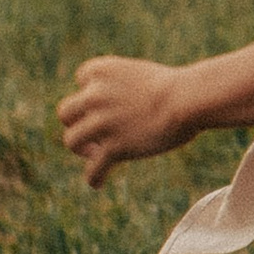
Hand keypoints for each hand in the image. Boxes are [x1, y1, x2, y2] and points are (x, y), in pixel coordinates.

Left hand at [60, 54, 193, 186]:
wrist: (187, 99)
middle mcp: (95, 95)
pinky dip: (94, 177)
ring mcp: (102, 122)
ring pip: (71, 140)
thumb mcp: (141, 75)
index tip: (106, 103)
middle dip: (76, 123)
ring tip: (94, 155)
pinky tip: (98, 183)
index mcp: (102, 70)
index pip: (82, 78)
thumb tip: (120, 113)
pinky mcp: (114, 147)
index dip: (92, 92)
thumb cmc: (176, 88)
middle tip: (92, 134)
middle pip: (66, 112)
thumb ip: (123, 88)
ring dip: (81, 148)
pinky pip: (94, 169)